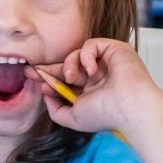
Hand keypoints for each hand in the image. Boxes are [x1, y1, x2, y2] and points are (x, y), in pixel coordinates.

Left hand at [41, 37, 162, 138]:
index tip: (33, 79)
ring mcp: (105, 62)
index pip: (65, 80)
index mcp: (90, 90)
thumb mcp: (73, 117)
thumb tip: (45, 96)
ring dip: (68, 65)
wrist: (129, 107)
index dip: (49, 78)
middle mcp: (97, 76)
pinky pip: (90, 45)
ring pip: (76, 54)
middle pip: (67, 66)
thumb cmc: (106, 114)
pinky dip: (86, 56)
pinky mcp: (113, 49)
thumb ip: (56, 110)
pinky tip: (91, 71)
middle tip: (33, 70)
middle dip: (50, 68)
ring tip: (71, 78)